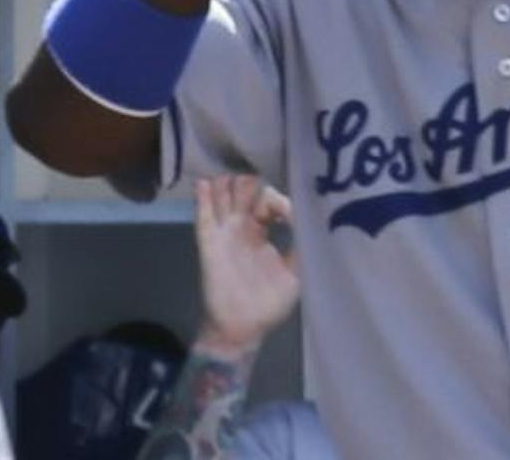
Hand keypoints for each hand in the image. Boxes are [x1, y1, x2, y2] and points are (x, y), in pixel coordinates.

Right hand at [193, 175, 298, 358]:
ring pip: (221, 195)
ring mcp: (223, 232)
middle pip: (241, 189)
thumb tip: (306, 218)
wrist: (242, 328)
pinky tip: (206, 184)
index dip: (274, 198)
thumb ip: (301, 246)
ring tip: (236, 182)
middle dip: (250, 183)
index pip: (266, 200)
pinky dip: (203, 198)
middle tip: (258, 190)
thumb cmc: (269, 303)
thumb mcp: (296, 274)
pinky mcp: (209, 243)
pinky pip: (203, 216)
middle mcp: (241, 226)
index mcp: (260, 232)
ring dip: (228, 184)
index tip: (284, 210)